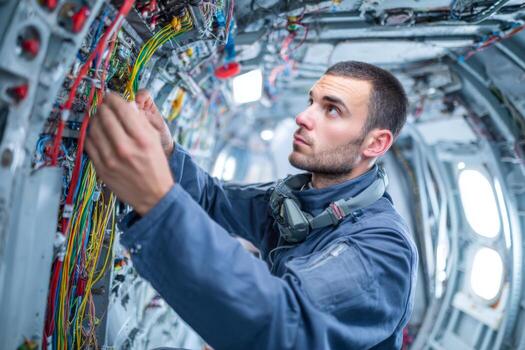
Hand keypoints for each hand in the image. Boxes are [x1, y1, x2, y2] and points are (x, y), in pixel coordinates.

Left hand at [86, 93, 173, 215]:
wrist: (154, 195)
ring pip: (93, 128)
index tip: (112, 96)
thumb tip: (127, 105)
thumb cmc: (156, 167)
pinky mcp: (101, 168)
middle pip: (104, 115)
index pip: (121, 108)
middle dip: (104, 107)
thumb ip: (141, 121)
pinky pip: (89, 144)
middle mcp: (125, 147)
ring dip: (95, 119)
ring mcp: (111, 159)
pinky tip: (96, 133)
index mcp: (141, 138)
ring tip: (100, 118)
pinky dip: (90, 134)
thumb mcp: (155, 140)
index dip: (114, 98)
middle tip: (105, 106)